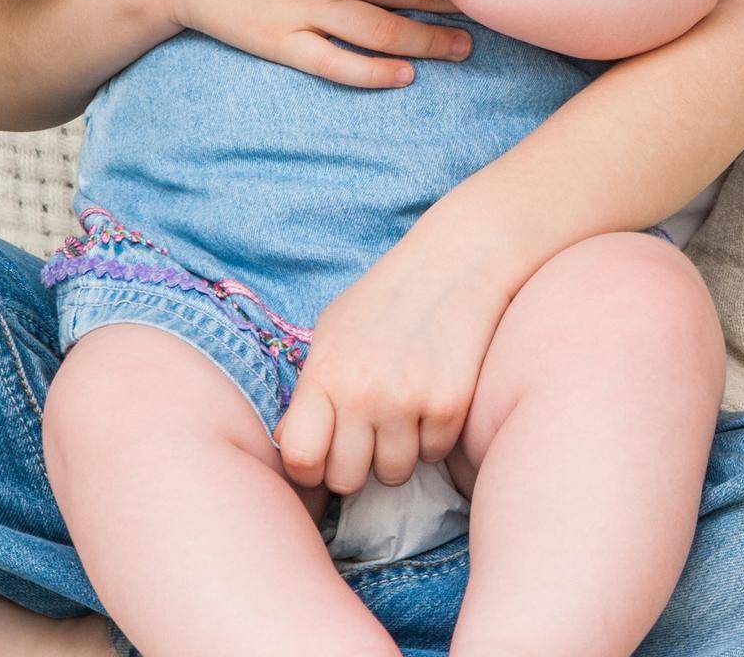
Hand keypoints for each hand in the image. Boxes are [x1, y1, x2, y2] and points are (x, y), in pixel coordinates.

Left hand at [274, 223, 511, 497]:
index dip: (307, 468)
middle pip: (347, 479)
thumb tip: (291, 446)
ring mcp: (408, 402)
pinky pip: (433, 455)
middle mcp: (363, 392)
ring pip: (393, 474)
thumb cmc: (383, 299)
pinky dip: (432, 437)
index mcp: (325, 372)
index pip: (300, 457)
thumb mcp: (331, 332)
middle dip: (354, 464)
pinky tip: (429, 397)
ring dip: (396, 451)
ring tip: (400, 409)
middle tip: (365, 433)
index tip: (319, 457)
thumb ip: (311, 390)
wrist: (451, 265)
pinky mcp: (449, 407)